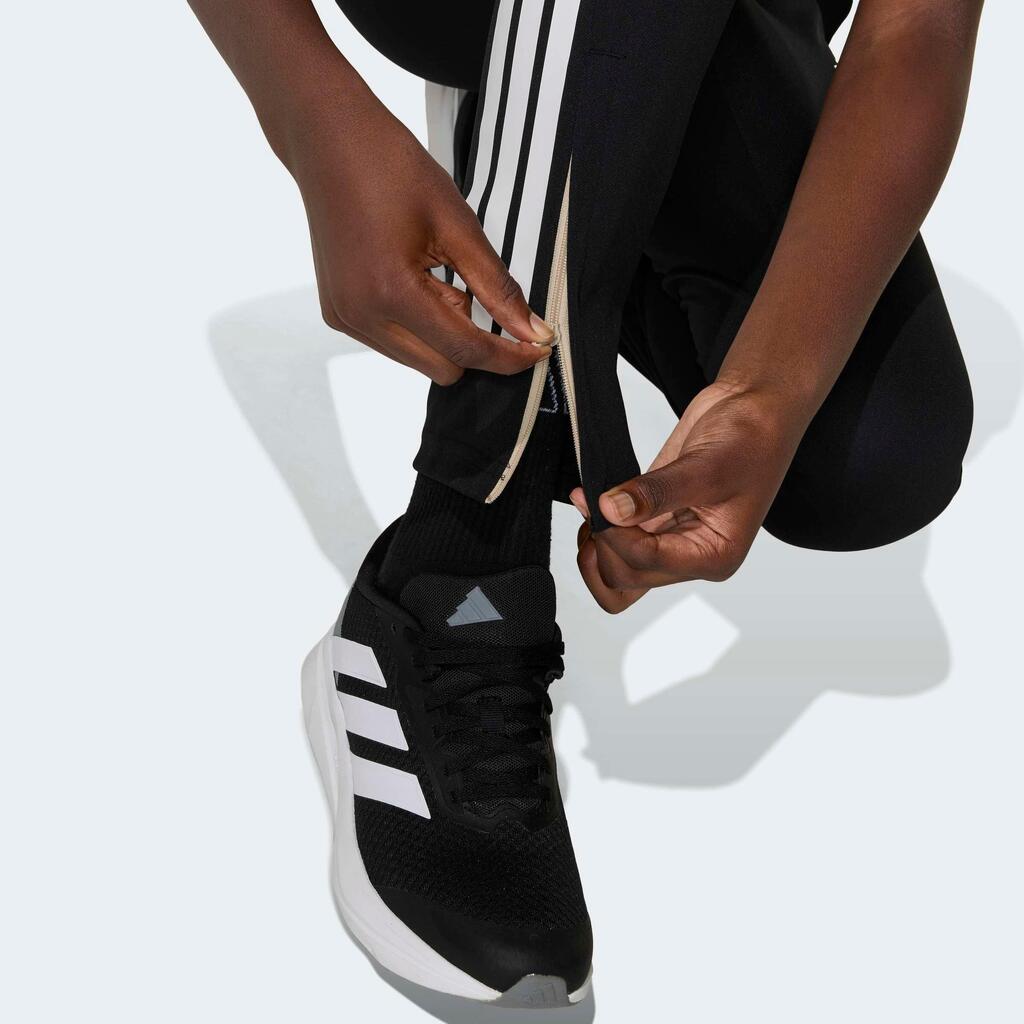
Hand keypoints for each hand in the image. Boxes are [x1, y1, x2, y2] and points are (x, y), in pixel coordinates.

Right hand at [286, 88, 553, 382]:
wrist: (328, 140)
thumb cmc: (392, 168)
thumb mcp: (457, 224)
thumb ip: (497, 286)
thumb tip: (532, 332)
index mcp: (391, 292)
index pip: (464, 350)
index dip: (508, 356)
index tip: (540, 349)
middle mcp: (361, 316)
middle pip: (443, 368)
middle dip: (470, 339)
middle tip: (467, 284)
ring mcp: (345, 318)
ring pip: (420, 361)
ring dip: (442, 333)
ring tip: (435, 274)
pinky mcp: (338, 314)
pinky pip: (395, 344)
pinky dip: (417, 325)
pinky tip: (412, 279)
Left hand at [572, 381, 806, 612]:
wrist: (752, 412)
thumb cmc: (751, 440)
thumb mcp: (705, 467)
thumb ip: (656, 493)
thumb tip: (612, 510)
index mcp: (714, 556)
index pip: (647, 562)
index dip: (616, 535)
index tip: (599, 500)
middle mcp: (692, 556)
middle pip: (628, 576)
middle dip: (603, 544)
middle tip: (591, 500)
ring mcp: (671, 540)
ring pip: (620, 568)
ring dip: (596, 545)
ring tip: (589, 504)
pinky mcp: (656, 521)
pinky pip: (620, 542)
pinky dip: (600, 527)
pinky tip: (591, 499)